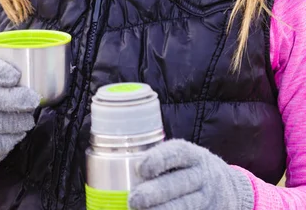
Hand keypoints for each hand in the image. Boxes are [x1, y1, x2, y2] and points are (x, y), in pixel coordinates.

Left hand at [129, 139, 253, 209]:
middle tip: (133, 200)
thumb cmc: (191, 170)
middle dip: (155, 193)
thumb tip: (127, 173)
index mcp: (193, 156)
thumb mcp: (184, 158)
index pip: (178, 153)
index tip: (141, 168)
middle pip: (179, 184)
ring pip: (185, 206)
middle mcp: (202, 177)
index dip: (159, 159)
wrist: (228, 189)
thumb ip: (161, 161)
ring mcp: (208, 200)